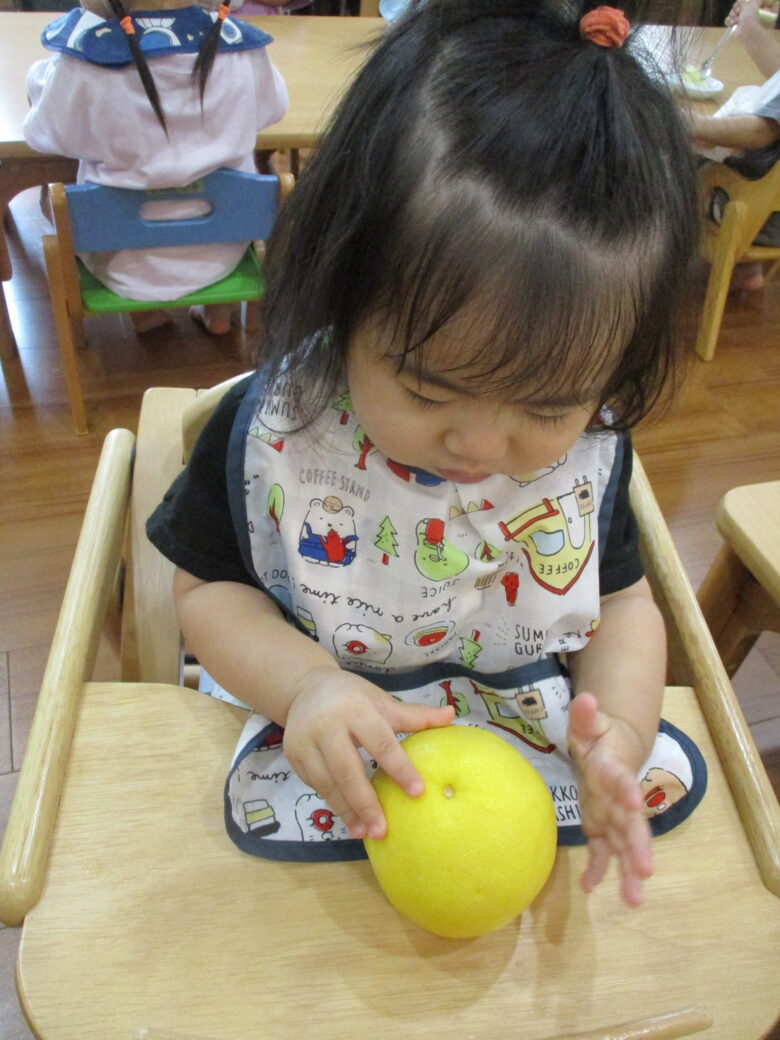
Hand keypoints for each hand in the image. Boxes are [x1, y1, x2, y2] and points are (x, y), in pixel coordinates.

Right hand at [283, 668, 454, 840]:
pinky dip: (334, 803)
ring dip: (347, 810)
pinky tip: (350, 819)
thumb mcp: (382, 701)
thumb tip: (452, 715)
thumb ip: (415, 715)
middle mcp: (327, 726)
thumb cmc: (352, 697)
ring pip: (327, 783)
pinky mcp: (292, 757)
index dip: (399, 768)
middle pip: (347, 770)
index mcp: (355, 709)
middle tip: (383, 831)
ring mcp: (306, 743)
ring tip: (365, 833)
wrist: (304, 688)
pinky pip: (316, 785)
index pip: (380, 743)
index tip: (418, 792)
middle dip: (365, 803)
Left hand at [568, 692, 652, 906]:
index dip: (627, 789)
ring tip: (635, 900)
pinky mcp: (601, 828)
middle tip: (646, 871)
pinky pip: (602, 853)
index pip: (621, 780)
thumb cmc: (598, 737)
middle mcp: (618, 800)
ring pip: (624, 847)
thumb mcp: (589, 724)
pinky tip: (590, 888)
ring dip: (628, 872)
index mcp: (613, 772)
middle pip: (632, 825)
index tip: (634, 802)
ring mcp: (613, 817)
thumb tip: (586, 699)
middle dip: (639, 847)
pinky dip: (598, 870)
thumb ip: (586, 715)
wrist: (611, 752)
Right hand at [727, 0, 761, 32]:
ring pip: (731, 13)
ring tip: (736, 21)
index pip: (740, 1)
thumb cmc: (749, 18)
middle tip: (739, 12)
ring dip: (732, 16)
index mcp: (750, 5)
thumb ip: (742, 1)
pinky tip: (732, 24)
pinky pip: (728, 20)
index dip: (739, 3)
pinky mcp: (735, 24)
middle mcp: (745, 11)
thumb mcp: (747, 5)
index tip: (741, 5)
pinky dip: (728, 22)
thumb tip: (739, 0)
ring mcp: (740, 18)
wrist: (747, 32)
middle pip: (735, 6)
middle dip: (735, 10)